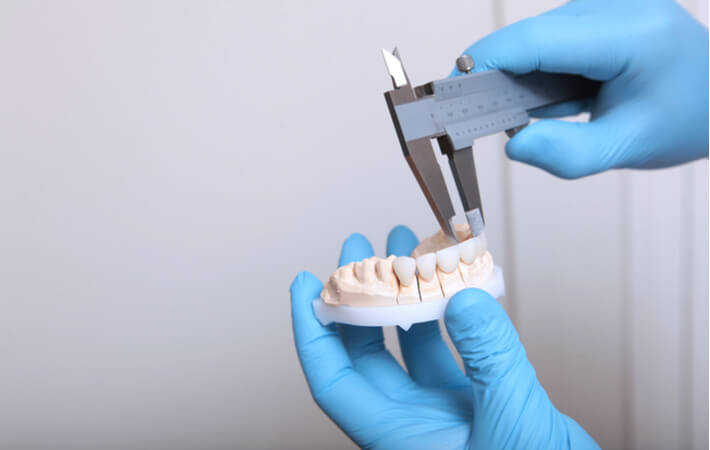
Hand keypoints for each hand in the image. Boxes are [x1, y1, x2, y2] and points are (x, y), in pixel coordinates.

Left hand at [290, 225, 598, 448]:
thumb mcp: (512, 423)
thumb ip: (491, 359)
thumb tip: (464, 300)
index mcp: (397, 438)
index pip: (333, 380)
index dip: (312, 332)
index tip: (306, 284)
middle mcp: (411, 423)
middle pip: (365, 353)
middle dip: (358, 296)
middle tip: (360, 249)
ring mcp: (442, 413)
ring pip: (407, 347)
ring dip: (402, 298)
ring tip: (403, 251)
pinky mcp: (475, 404)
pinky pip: (449, 350)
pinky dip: (447, 317)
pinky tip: (448, 285)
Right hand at [454, 0, 707, 178]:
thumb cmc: (686, 120)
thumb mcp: (628, 147)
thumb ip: (568, 154)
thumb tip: (513, 143)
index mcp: (631, 34)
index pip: (536, 39)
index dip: (485, 62)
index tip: (449, 91)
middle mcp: (617, 6)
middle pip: (529, 36)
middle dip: (499, 78)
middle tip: (489, 120)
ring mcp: (607, 5)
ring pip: (535, 38)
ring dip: (525, 78)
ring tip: (560, 110)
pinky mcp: (599, 13)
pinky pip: (549, 39)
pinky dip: (543, 72)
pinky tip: (570, 95)